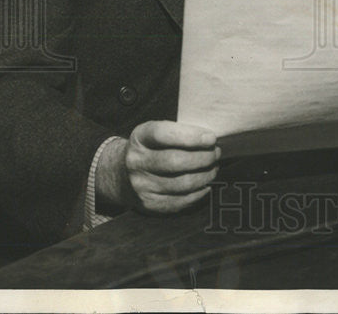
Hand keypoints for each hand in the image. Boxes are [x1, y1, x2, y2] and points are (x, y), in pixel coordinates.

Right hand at [97, 121, 220, 213]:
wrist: (121, 173)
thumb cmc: (151, 148)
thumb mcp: (156, 133)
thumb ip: (179, 132)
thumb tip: (212, 140)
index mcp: (140, 137)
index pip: (163, 134)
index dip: (190, 136)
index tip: (211, 138)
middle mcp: (136, 161)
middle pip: (176, 161)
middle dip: (203, 158)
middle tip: (216, 153)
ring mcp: (141, 185)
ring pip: (182, 183)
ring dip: (205, 176)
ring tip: (213, 168)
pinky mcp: (149, 204)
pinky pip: (180, 201)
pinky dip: (199, 193)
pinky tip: (206, 184)